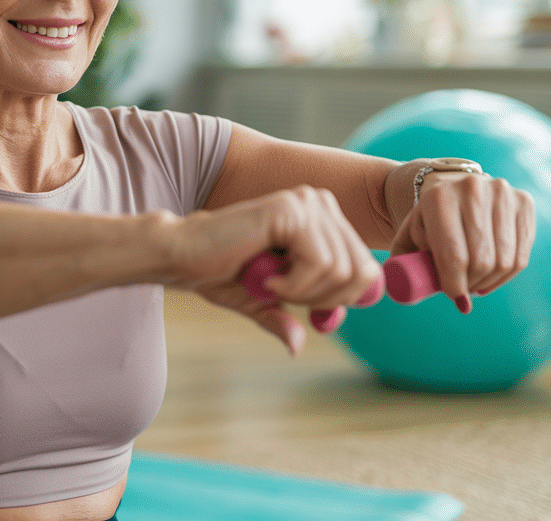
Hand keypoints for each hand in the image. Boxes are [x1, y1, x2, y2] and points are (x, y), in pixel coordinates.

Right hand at [176, 185, 381, 354]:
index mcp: (324, 220)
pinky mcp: (290, 209)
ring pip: (342, 270)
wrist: (183, 257)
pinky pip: (320, 263)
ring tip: (270, 285)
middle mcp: (320, 204)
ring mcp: (306, 203)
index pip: (367, 270)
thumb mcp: (263, 302)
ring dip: (305, 293)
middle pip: (362, 271)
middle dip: (324, 298)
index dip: (341, 299)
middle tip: (284, 296)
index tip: (302, 304)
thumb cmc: (219, 275)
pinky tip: (267, 278)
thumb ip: (286, 318)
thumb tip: (297, 346)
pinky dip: (295, 285)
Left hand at [391, 171, 534, 310]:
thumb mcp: (407, 238)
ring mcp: (502, 193)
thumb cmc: (428, 222)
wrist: (451, 190)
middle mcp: (472, 189)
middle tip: (463, 290)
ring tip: (475, 282)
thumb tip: (407, 292)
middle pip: (481, 260)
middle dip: (471, 284)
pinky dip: (507, 274)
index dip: (454, 284)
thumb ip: (403, 264)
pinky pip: (521, 254)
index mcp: (438, 198)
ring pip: (504, 261)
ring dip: (490, 281)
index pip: (453, 255)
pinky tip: (492, 275)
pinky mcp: (524, 202)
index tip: (454, 298)